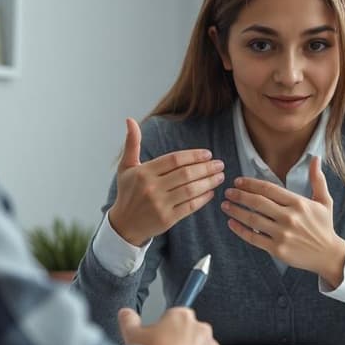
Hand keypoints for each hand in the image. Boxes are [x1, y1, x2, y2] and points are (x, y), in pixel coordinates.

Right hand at [109, 118, 225, 245]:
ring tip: (220, 176)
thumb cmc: (128, 192)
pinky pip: (190, 207)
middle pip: (185, 174)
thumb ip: (132, 143)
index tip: (208, 154)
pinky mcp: (167, 219)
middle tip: (220, 164)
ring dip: (208, 182)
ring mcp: (160, 204)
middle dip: (206, 168)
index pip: (174, 160)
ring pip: (190, 190)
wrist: (124, 224)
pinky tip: (211, 192)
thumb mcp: (126, 167)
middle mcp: (151, 188)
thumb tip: (130, 120)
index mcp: (143, 172)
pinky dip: (203, 199)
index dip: (193, 156)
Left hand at [222, 156, 344, 286]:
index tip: (238, 181)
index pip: (269, 189)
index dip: (251, 183)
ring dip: (236, 211)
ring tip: (225, 205)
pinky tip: (231, 222)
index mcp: (299, 203)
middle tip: (228, 191)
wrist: (329, 255)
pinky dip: (240, 230)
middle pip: (258, 202)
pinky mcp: (277, 249)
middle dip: (239, 195)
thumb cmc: (324, 226)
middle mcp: (290, 217)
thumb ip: (317, 179)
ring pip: (252, 220)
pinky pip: (253, 238)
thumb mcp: (324, 201)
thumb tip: (316, 158)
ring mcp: (282, 234)